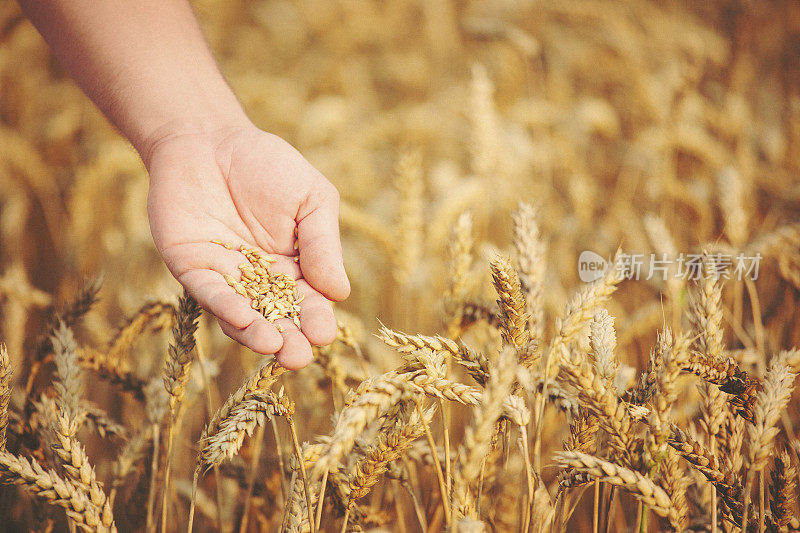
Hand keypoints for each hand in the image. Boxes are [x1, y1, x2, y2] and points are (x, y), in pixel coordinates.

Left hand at [145, 123, 349, 369]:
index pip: (309, 303)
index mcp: (295, 269)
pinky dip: (224, 306)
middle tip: (298, 358)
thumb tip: (340, 293)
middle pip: (276, 319)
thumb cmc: (268, 164)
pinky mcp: (191, 267)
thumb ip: (323, 243)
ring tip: (273, 345)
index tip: (324, 334)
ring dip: (256, 333)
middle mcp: (260, 282)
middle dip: (288, 340)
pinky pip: (208, 292)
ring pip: (242, 315)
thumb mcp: (312, 198)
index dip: (316, 320)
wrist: (211, 137)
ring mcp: (225, 278)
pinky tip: (241, 316)